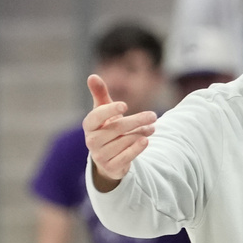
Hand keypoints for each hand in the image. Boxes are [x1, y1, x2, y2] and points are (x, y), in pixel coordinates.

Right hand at [83, 74, 156, 189]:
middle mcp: (92, 141)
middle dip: (137, 120)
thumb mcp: (103, 111)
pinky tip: (146, 140)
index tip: (125, 105)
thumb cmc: (106, 128)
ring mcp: (100, 155)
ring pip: (124, 141)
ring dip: (141, 133)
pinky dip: (137, 148)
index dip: (109, 110)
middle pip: (116, 128)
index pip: (96, 116)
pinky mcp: (111, 167)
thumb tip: (92, 76)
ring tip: (151, 128)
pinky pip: (127, 156)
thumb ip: (100, 94)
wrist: (108, 158)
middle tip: (154, 115)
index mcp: (89, 125)